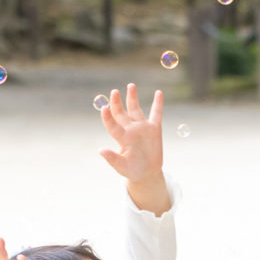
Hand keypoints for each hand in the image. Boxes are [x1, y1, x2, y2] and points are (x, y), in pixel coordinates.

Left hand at [98, 84, 171, 213]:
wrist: (146, 173)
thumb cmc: (133, 171)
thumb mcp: (122, 167)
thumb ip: (113, 159)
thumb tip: (101, 150)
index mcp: (122, 138)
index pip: (113, 125)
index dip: (108, 117)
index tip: (104, 108)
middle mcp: (130, 130)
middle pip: (121, 113)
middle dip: (117, 102)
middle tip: (114, 92)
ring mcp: (142, 128)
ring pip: (135, 109)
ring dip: (132, 97)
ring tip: (130, 86)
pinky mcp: (154, 129)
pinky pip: (156, 113)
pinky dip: (158, 103)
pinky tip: (159, 92)